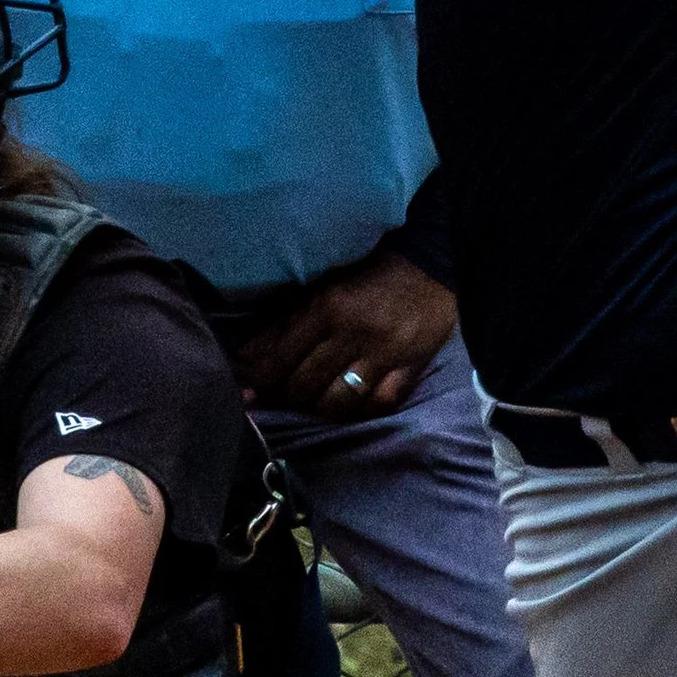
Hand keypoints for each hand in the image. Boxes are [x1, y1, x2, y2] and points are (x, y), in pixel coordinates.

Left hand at [230, 251, 457, 420]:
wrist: (432, 266)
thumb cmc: (368, 274)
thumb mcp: (322, 289)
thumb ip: (285, 322)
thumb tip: (245, 356)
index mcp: (328, 307)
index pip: (282, 356)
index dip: (258, 379)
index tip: (244, 391)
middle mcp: (354, 334)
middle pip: (305, 384)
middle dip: (283, 396)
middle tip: (273, 399)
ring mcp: (384, 356)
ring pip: (338, 402)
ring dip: (317, 407)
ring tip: (309, 402)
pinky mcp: (410, 369)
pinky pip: (377, 405)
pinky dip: (357, 411)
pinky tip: (346, 407)